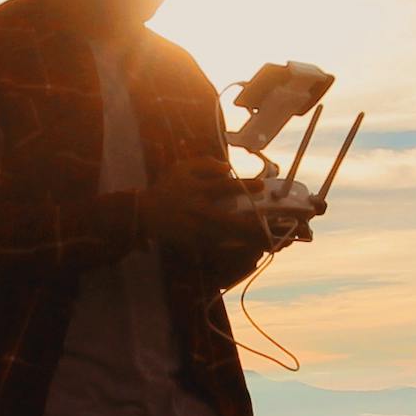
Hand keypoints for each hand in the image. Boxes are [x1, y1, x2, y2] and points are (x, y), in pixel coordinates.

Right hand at [144, 162, 262, 264]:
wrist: (145, 212)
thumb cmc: (167, 187)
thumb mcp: (182, 168)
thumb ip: (205, 163)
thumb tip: (227, 168)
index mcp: (197, 191)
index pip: (224, 187)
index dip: (243, 186)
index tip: (262, 186)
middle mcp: (198, 211)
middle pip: (228, 221)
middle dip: (249, 225)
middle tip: (270, 226)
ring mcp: (195, 230)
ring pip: (225, 239)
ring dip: (245, 241)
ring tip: (269, 242)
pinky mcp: (193, 242)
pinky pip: (218, 249)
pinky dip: (234, 250)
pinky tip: (251, 251)